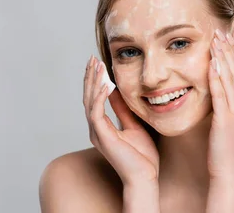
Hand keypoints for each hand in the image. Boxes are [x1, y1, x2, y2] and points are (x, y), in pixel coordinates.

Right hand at [83, 56, 158, 184]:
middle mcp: (96, 129)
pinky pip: (96, 113)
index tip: (98, 64)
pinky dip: (99, 97)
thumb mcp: (134, 125)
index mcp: (102, 127)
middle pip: (88, 97)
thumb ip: (123, 109)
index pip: (94, 99)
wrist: (145, 176)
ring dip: (92, 82)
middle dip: (90, 77)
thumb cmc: (142, 156)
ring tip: (96, 65)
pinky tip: (104, 84)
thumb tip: (118, 92)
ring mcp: (97, 133)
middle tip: (92, 58)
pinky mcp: (102, 137)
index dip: (95, 81)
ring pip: (89, 102)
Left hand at [207, 29, 233, 178]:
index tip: (224, 36)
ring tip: (215, 40)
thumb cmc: (227, 147)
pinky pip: (221, 93)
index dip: (232, 53)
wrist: (229, 171)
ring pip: (230, 78)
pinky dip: (216, 77)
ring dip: (222, 58)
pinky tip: (211, 64)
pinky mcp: (226, 119)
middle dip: (228, 49)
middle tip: (219, 30)